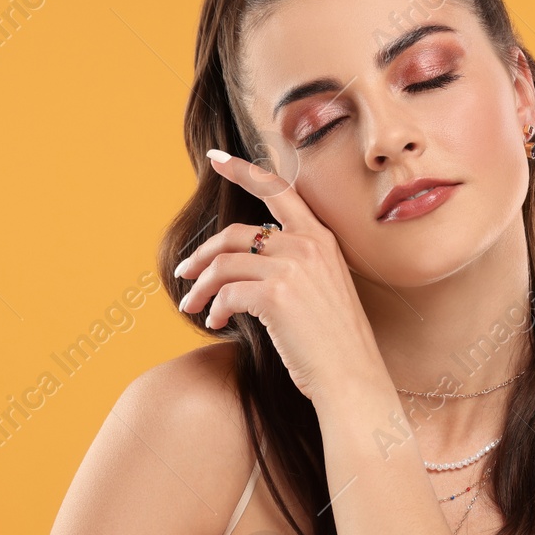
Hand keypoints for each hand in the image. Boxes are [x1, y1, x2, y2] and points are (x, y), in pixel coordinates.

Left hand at [174, 149, 388, 408]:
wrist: (351, 376)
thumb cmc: (332, 341)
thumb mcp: (320, 287)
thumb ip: (289, 265)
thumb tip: (239, 262)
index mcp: (320, 237)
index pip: (277, 189)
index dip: (243, 170)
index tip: (216, 159)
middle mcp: (307, 245)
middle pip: (234, 233)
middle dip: (200, 254)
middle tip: (183, 274)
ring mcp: (293, 268)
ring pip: (223, 264)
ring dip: (199, 287)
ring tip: (191, 306)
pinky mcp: (276, 296)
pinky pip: (227, 294)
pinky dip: (214, 309)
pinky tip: (216, 324)